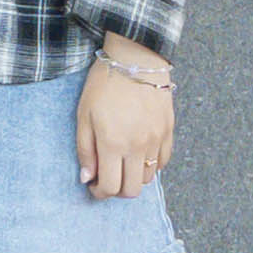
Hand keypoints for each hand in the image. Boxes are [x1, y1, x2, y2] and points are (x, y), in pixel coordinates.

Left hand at [76, 42, 172, 199]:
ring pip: (148, 178)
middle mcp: (137, 146)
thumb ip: (85, 150)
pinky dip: (149, 164)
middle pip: (132, 190)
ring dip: (133, 177)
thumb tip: (87, 178)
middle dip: (116, 190)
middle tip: (107, 177)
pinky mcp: (168, 132)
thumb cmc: (104, 85)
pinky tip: (137, 153)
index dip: (99, 192)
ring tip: (121, 163)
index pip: (110, 186)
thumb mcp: (84, 116)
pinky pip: (162, 161)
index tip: (93, 185)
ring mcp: (156, 140)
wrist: (135, 60)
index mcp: (113, 144)